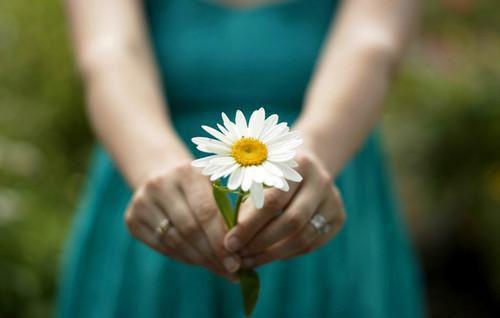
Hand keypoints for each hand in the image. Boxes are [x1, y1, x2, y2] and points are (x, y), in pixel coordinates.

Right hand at [124, 160, 240, 280]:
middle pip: (190, 229)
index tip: (236, 262)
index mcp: (186, 172)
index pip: (206, 212)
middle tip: (230, 270)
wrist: (161, 174)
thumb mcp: (213, 187)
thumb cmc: (198, 185)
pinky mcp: (132, 219)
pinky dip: (183, 257)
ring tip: (218, 269)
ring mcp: (142, 202)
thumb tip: (242, 254)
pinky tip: (199, 262)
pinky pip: (162, 247)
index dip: (221, 240)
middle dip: (212, 254)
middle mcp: (160, 184)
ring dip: (200, 260)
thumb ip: (227, 213)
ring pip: (175, 242)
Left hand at [223, 151, 345, 267]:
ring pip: (304, 238)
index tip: (229, 243)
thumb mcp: (257, 175)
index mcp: (298, 164)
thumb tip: (230, 242)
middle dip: (261, 243)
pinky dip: (286, 254)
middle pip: (292, 222)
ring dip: (273, 254)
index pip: (273, 201)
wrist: (305, 165)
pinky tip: (267, 255)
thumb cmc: (270, 170)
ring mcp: (333, 200)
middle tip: (239, 256)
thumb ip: (244, 203)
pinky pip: (311, 244)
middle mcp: (321, 180)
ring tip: (249, 260)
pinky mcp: (338, 217)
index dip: (249, 226)